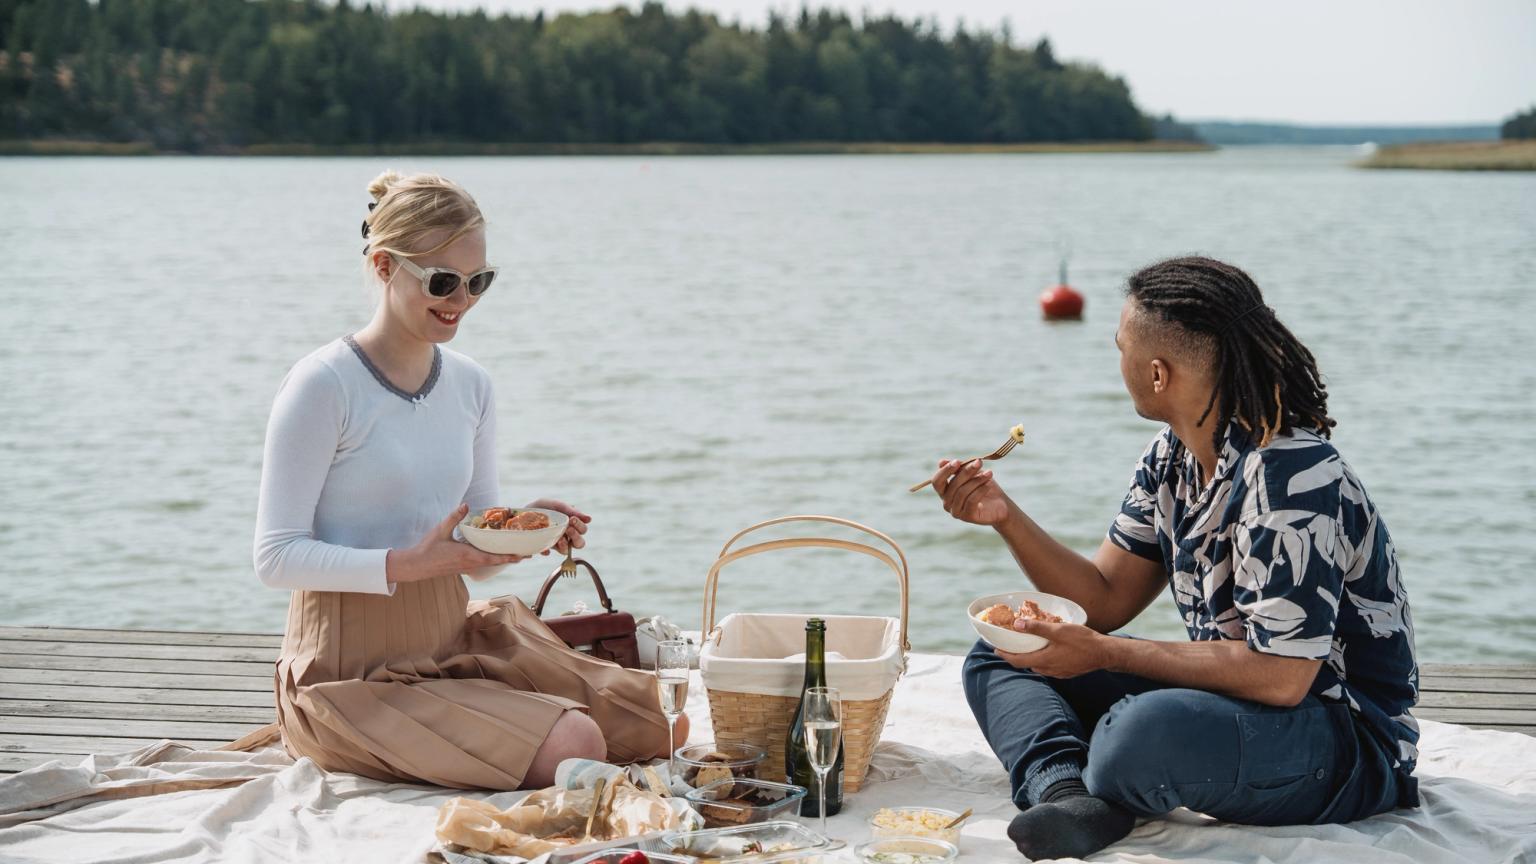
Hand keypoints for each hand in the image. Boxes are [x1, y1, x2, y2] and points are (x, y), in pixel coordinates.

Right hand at [387, 504, 525, 583]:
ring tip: (519, 554)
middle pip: (497, 562)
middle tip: (529, 554)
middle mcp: (470, 563)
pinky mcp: (463, 568)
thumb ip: (454, 517)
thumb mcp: (440, 530)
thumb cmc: (428, 548)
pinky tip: (497, 555)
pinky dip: (493, 560)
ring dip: (504, 560)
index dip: (509, 557)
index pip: (493, 557)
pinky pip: (482, 564)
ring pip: (490, 564)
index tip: (523, 555)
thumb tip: (466, 505)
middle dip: (513, 558)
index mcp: (468, 555)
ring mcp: (467, 567)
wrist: (416, 566)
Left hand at [526, 498, 590, 554]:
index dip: (580, 526)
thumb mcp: (555, 505)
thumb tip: (590, 519)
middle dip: (576, 537)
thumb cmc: (542, 507)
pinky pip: (548, 552)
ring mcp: (554, 542)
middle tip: (568, 529)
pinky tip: (544, 546)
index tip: (572, 519)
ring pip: (566, 551)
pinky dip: (547, 549)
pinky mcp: (543, 547)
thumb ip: (571, 510)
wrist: (520, 513)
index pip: (583, 530)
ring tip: (558, 539)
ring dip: (564, 546)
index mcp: (571, 525)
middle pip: (580, 543)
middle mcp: (565, 536)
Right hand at [931, 458, 1009, 525]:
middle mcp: (947, 503)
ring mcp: (956, 512)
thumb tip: (941, 462)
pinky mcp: (967, 517)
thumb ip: (959, 468)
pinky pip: (971, 501)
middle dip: (966, 472)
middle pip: (952, 485)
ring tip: (989, 473)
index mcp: (944, 492)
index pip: (937, 481)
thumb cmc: (983, 487)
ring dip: (977, 480)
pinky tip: (989, 484)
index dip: (945, 471)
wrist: (1000, 505)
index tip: (957, 461)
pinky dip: (980, 490)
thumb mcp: (972, 473)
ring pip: (962, 492)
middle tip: (979, 462)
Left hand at [995, 620, 1112, 677]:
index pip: (1017, 661)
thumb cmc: (1082, 641)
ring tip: (1025, 646)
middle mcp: (1048, 670)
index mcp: (1043, 660)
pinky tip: (1045, 651)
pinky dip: (1041, 660)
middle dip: (1015, 656)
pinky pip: (1048, 667)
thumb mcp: (1058, 630)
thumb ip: (1037, 628)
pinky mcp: (1066, 672)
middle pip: (1026, 664)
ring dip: (1029, 658)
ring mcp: (1058, 673)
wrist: (1104, 654)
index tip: (995, 649)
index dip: (1004, 655)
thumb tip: (1017, 624)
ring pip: (1037, 666)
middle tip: (1009, 645)